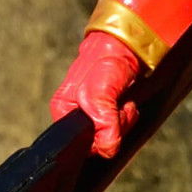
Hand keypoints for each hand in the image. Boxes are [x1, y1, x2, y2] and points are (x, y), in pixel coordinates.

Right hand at [52, 29, 145, 157]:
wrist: (126, 43)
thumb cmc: (108, 61)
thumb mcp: (101, 91)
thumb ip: (103, 121)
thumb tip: (107, 148)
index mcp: (63, 110)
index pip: (83, 145)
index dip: (101, 137)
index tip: (112, 117)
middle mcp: (74, 114)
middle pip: (97, 142)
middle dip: (115, 127)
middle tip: (122, 106)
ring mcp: (90, 112)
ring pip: (109, 135)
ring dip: (123, 121)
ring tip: (125, 102)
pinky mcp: (104, 109)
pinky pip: (117, 126)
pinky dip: (127, 117)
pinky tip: (128, 103)